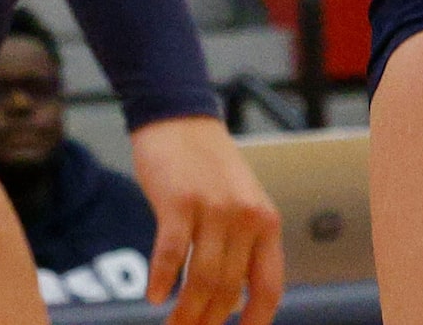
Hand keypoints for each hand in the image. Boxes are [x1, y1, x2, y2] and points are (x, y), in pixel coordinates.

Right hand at [132, 116, 283, 324]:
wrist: (181, 117)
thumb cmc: (208, 166)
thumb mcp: (242, 202)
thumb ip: (244, 245)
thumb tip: (234, 301)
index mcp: (266, 221)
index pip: (269, 287)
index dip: (255, 322)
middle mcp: (245, 216)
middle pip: (228, 291)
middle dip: (208, 322)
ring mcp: (213, 207)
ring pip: (201, 280)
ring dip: (185, 313)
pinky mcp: (179, 200)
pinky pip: (170, 254)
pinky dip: (161, 280)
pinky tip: (154, 296)